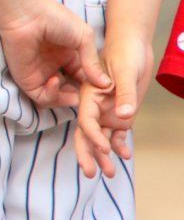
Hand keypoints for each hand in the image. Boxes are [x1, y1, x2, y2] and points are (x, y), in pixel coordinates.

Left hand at [0, 0, 109, 109]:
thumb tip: (106, 85)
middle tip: (93, 98)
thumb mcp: (83, 37)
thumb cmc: (54, 18)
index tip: (106, 92)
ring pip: (59, 99)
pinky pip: (42, 97)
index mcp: (69, 56)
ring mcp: (41, 74)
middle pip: (73, 91)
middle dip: (84, 98)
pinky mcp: (27, 79)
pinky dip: (52, 95)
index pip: (86, 79)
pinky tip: (55, 80)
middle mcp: (55, 67)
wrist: (25, 13)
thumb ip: (93, 62)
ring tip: (75, 92)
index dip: (96, 87)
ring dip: (69, 99)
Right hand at [75, 36, 151, 179]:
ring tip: (110, 173)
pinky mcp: (120, 114)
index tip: (104, 148)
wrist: (133, 45)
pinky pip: (116, 133)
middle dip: (88, 153)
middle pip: (86, 133)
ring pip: (100, 137)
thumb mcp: (126, 71)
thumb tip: (124, 117)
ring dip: (103, 155)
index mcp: (90, 94)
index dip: (93, 136)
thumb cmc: (126, 52)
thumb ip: (124, 93)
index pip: (87, 120)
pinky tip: (125, 155)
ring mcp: (107, 111)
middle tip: (89, 173)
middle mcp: (95, 105)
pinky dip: (119, 145)